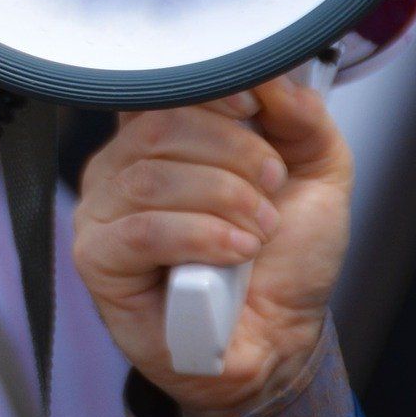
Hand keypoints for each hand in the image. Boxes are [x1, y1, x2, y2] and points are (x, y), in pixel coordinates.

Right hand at [72, 78, 352, 416]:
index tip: (253, 107)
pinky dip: (200, 236)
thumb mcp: (317, 175)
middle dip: (234, 154)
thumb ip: (302, 118)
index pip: (163, 87)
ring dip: (225, 200)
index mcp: (162, 138)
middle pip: (159, 127)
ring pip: (151, 178)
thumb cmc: (283, 261)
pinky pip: (142, 230)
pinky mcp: (98, 260)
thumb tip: (273, 76)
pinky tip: (235, 253)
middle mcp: (122, 168)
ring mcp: (103, 213)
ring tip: (258, 231)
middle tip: (271, 188)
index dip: (208, 89)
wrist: (278, 339)